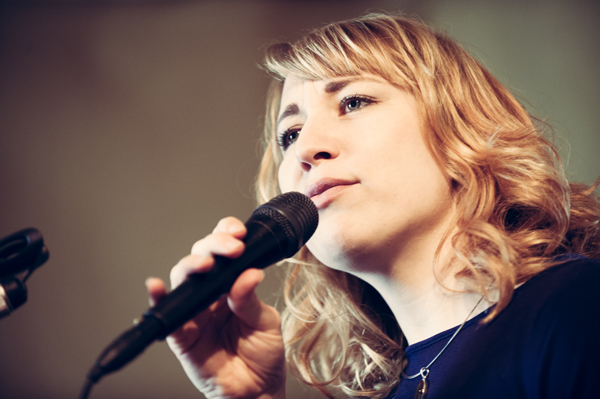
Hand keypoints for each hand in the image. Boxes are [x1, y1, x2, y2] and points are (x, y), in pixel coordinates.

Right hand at [146, 217, 285, 398]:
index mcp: (232, 283)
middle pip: (201, 257)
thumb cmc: (263, 353)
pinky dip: (159, 299)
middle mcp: (210, 293)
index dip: (226, 235)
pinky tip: (156, 287)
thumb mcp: (264, 322)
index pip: (224, 250)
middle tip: (231, 247)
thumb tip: (247, 273)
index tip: (238, 233)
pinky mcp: (181, 334)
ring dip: (191, 266)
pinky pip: (166, 315)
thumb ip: (250, 299)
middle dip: (213, 245)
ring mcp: (194, 311)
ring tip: (204, 265)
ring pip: (183, 279)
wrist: (256, 390)